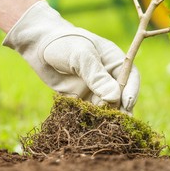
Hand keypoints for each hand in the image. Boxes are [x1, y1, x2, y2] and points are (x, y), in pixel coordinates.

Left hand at [2, 0, 139, 112]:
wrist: (38, 47)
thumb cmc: (63, 44)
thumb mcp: (81, 56)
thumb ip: (96, 76)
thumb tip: (114, 98)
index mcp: (115, 61)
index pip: (131, 77)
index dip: (131, 91)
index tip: (127, 103)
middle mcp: (108, 77)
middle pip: (121, 96)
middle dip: (120, 109)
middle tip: (118, 122)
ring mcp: (95, 90)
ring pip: (107, 107)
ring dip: (106, 117)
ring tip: (103, 125)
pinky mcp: (82, 100)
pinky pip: (90, 113)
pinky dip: (91, 120)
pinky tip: (88, 126)